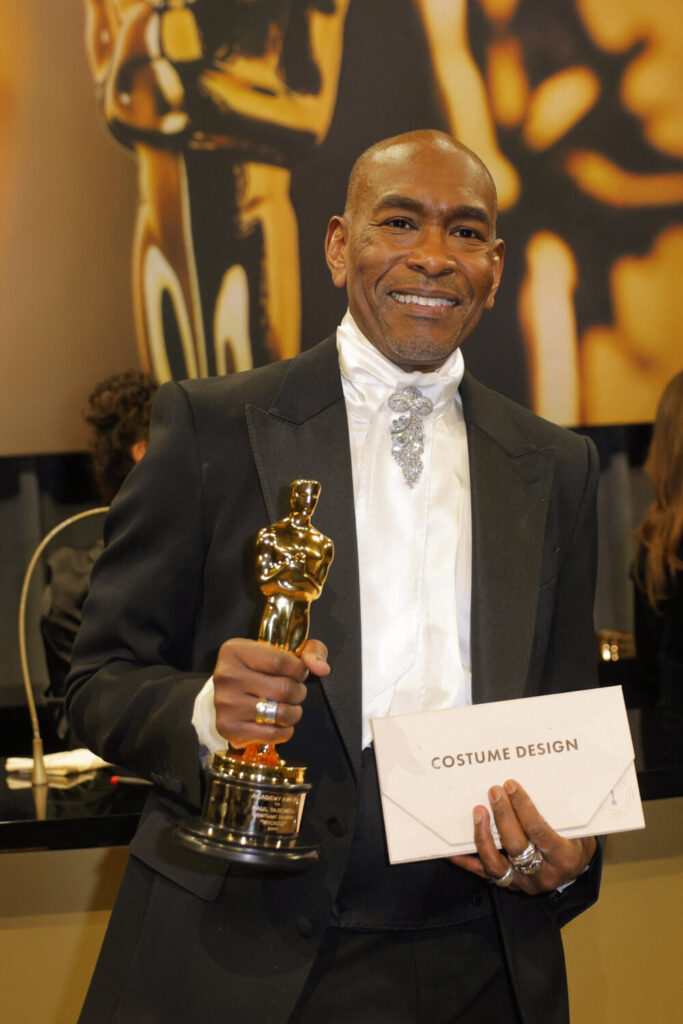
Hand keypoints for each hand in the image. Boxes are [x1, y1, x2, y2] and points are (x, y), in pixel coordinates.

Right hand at [212, 637, 328, 748]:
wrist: (230, 694)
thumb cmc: (260, 670)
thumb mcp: (283, 651)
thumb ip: (311, 651)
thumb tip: (322, 669)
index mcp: (235, 651)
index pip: (282, 661)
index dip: (299, 670)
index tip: (298, 673)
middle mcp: (226, 676)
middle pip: (284, 689)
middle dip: (299, 692)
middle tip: (295, 692)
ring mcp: (225, 703)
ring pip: (281, 713)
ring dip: (294, 712)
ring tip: (289, 706)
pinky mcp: (228, 727)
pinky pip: (271, 734)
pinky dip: (284, 731)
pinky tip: (280, 723)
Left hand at [450, 779, 596, 893]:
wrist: (577, 871)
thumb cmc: (577, 843)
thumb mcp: (581, 830)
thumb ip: (562, 813)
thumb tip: (545, 783)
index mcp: (563, 858)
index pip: (539, 832)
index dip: (523, 808)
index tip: (511, 786)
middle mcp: (542, 874)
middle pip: (516, 846)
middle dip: (503, 816)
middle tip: (494, 791)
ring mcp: (524, 883)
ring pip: (496, 865)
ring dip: (483, 836)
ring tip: (478, 812)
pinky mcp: (509, 885)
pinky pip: (483, 874)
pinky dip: (466, 862)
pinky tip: (452, 850)